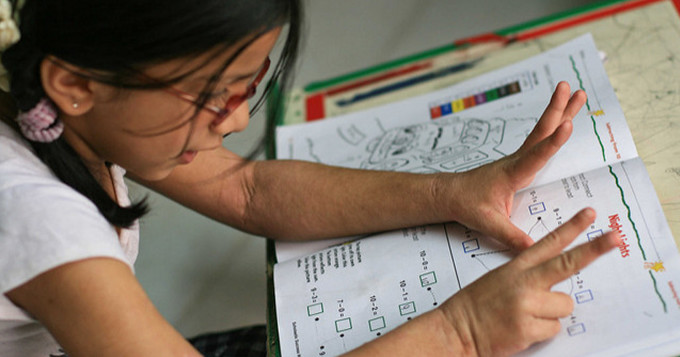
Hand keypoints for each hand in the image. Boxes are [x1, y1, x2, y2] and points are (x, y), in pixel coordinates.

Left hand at [439, 81, 586, 249]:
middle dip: (558, 109)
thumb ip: (511, 235)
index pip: (536, 155)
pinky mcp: (519, 161)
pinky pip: (539, 140)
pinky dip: (553, 127)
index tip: (567, 125)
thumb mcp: (487, 222)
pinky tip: (563, 119)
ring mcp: (518, 158)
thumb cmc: (467, 205)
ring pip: (541, 131)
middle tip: (573, 88)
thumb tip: (533, 250)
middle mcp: (517, 161)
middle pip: (541, 131)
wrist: (450, 194)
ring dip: (559, 111)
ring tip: (576, 92)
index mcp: (512, 173)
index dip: (552, 142)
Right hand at [439, 208, 619, 356]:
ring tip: (527, 316)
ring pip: (564, 305)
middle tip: (615, 239)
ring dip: (551, 314)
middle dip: (594, 249)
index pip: (548, 243)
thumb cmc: (476, 306)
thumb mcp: (500, 280)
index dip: (571, 228)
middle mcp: (523, 282)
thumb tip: (556, 283)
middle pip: (567, 263)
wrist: (456, 329)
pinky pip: (554, 328)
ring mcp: (527, 304)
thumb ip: (528, 277)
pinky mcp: (528, 327)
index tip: (589, 214)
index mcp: (516, 267)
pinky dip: (541, 332)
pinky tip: (522, 329)